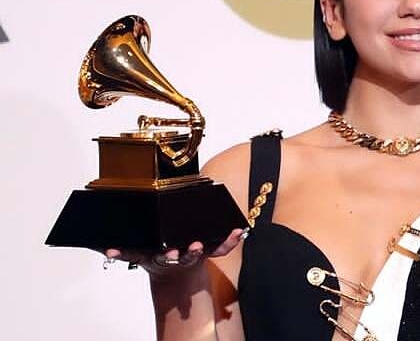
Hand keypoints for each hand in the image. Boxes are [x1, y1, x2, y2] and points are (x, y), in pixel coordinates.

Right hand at [102, 228, 247, 276]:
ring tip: (198, 244)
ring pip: (197, 253)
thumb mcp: (137, 253)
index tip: (117, 251)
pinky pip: (223, 246)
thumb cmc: (157, 254)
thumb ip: (119, 249)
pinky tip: (240, 230)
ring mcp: (193, 252)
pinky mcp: (209, 249)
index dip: (130, 253)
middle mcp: (174, 255)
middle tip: (171, 252)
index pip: (142, 254)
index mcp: (155, 255)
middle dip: (173, 255)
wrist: (179, 272)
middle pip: (174, 256)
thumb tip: (96, 243)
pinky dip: (231, 239)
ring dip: (198, 249)